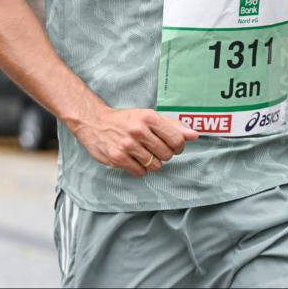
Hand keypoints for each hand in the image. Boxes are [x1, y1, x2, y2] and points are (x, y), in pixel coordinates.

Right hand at [68, 107, 198, 176]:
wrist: (93, 122)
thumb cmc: (124, 120)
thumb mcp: (147, 116)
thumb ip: (172, 126)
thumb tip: (194, 135)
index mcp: (148, 118)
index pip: (177, 140)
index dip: (178, 147)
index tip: (171, 146)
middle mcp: (138, 131)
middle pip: (167, 155)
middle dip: (163, 155)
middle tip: (152, 149)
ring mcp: (127, 145)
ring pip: (155, 166)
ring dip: (151, 163)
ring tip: (141, 154)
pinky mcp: (117, 158)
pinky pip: (140, 172)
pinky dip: (139, 168)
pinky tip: (132, 159)